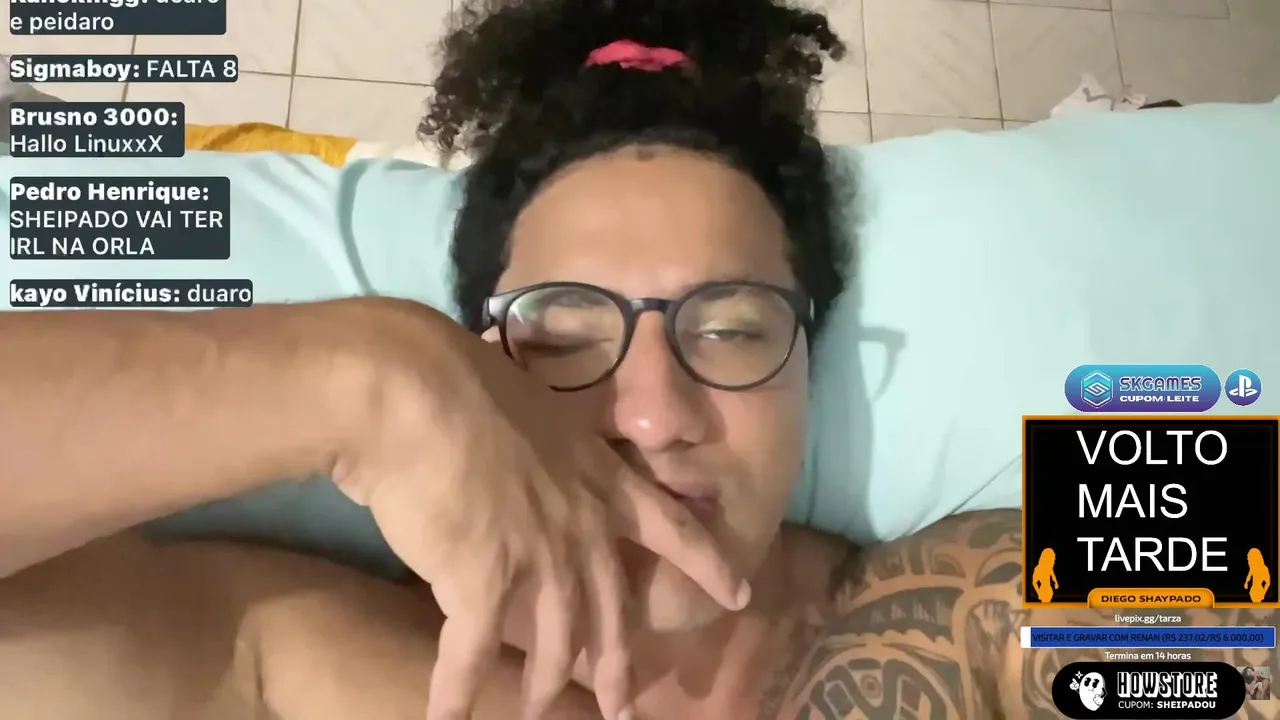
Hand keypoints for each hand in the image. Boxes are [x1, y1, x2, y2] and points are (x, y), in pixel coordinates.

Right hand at [326, 298, 748, 719]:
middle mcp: (583, 523)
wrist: (415, 388)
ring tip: (533, 716)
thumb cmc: (461, 383)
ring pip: (557, 643)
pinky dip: (456, 693)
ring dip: (543, 688)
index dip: (708, 564)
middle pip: (613, 610)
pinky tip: (447, 718)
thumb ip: (541, 451)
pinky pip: (474, 654)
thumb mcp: (531, 411)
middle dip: (618, 666)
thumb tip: (519, 461)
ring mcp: (541, 556)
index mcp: (600, 477)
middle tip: (624, 709)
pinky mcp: (486, 580)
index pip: (673, 527)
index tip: (741, 594)